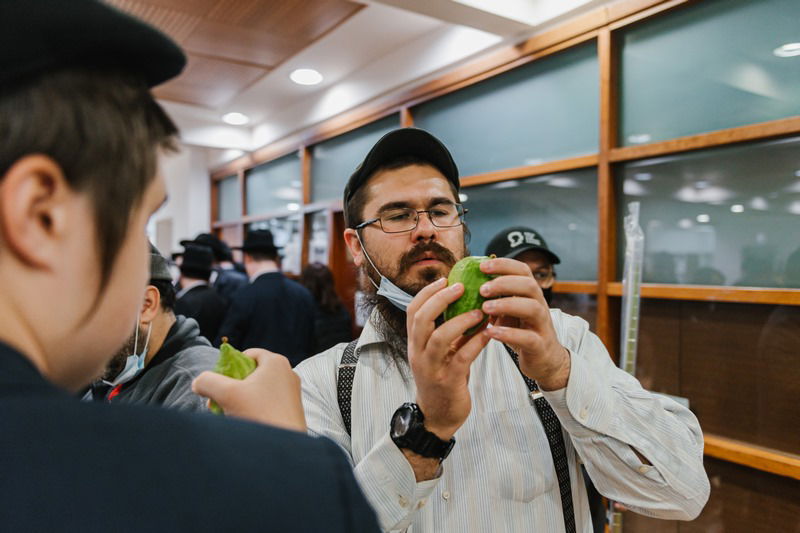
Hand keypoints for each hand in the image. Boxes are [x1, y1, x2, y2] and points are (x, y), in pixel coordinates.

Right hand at [192, 349, 306, 431]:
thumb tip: (198, 383)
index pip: (247, 355)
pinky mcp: (292, 409)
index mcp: (275, 362)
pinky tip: (243, 423)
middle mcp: (287, 373)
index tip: (220, 382)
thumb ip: (207, 382)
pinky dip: (253, 410)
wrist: (284, 448)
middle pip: (251, 373)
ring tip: (227, 415)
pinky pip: (267, 403)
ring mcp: (292, 392)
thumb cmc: (259, 414)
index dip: (229, 366)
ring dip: (240, 400)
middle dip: (232, 387)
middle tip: (218, 401)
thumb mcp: (226, 394)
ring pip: (258, 390)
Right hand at [406, 277, 490, 440]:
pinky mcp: (448, 381)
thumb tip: (465, 302)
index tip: (445, 279)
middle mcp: (418, 353)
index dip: (427, 292)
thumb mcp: (439, 352)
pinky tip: (489, 333)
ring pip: (440, 338)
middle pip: (421, 319)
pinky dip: (476, 343)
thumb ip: (446, 330)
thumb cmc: (442, 378)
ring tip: (479, 311)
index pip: (413, 311)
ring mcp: (431, 368)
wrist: (438, 416)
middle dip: (440, 299)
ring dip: (461, 321)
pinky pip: (461, 358)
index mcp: (415, 343)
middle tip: (461, 287)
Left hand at [479, 258, 570, 390]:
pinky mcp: (539, 346)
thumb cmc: (521, 332)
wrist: (544, 360)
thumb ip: (494, 300)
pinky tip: (491, 332)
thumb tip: (466, 286)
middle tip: (482, 289)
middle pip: (529, 285)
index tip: (482, 265)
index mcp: (530, 295)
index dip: (504, 265)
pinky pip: (528, 337)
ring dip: (507, 305)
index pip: (523, 271)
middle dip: (505, 283)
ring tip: (485, 308)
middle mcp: (539, 306)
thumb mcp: (508, 313)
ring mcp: (542, 325)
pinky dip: (508, 334)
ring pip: (532, 308)